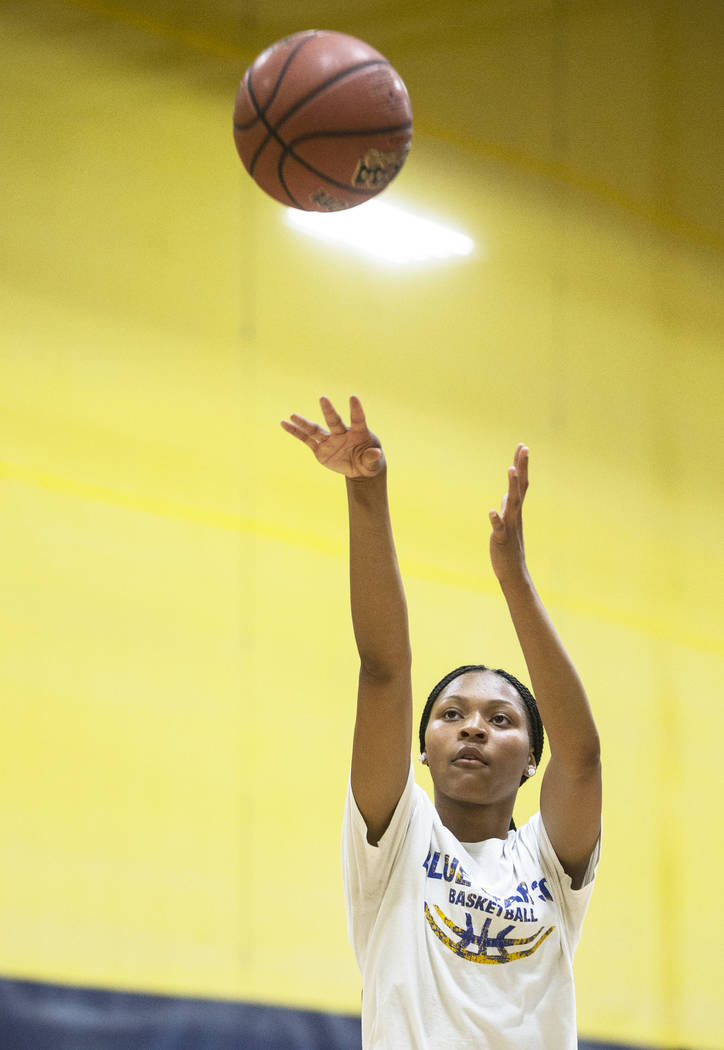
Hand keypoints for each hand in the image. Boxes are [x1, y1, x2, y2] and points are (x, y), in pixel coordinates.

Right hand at [281, 395, 384, 478]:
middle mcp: (342, 433)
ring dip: (304, 423)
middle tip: (323, 398)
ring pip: (316, 430)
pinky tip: (285, 423)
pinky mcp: (320, 449)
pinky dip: (295, 432)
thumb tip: (376, 453)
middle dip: (329, 411)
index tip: (353, 397)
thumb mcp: (374, 463)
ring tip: (293, 415)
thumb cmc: (369, 462)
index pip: (358, 419)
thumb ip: (372, 458)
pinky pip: (306, 440)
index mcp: (359, 433)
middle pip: (334, 421)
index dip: (356, 409)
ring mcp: (330, 440)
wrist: (358, 468)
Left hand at [489, 444, 528, 583]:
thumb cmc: (509, 547)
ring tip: (511, 469)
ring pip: (512, 504)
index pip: (521, 483)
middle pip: (520, 487)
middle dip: (522, 467)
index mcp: (516, 510)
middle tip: (524, 448)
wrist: (513, 571)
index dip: (522, 465)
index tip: (523, 447)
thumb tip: (506, 495)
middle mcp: (515, 514)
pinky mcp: (501, 539)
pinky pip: (499, 528)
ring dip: (512, 486)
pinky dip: (496, 520)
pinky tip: (491, 512)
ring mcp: (509, 526)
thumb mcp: (508, 523)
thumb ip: (507, 508)